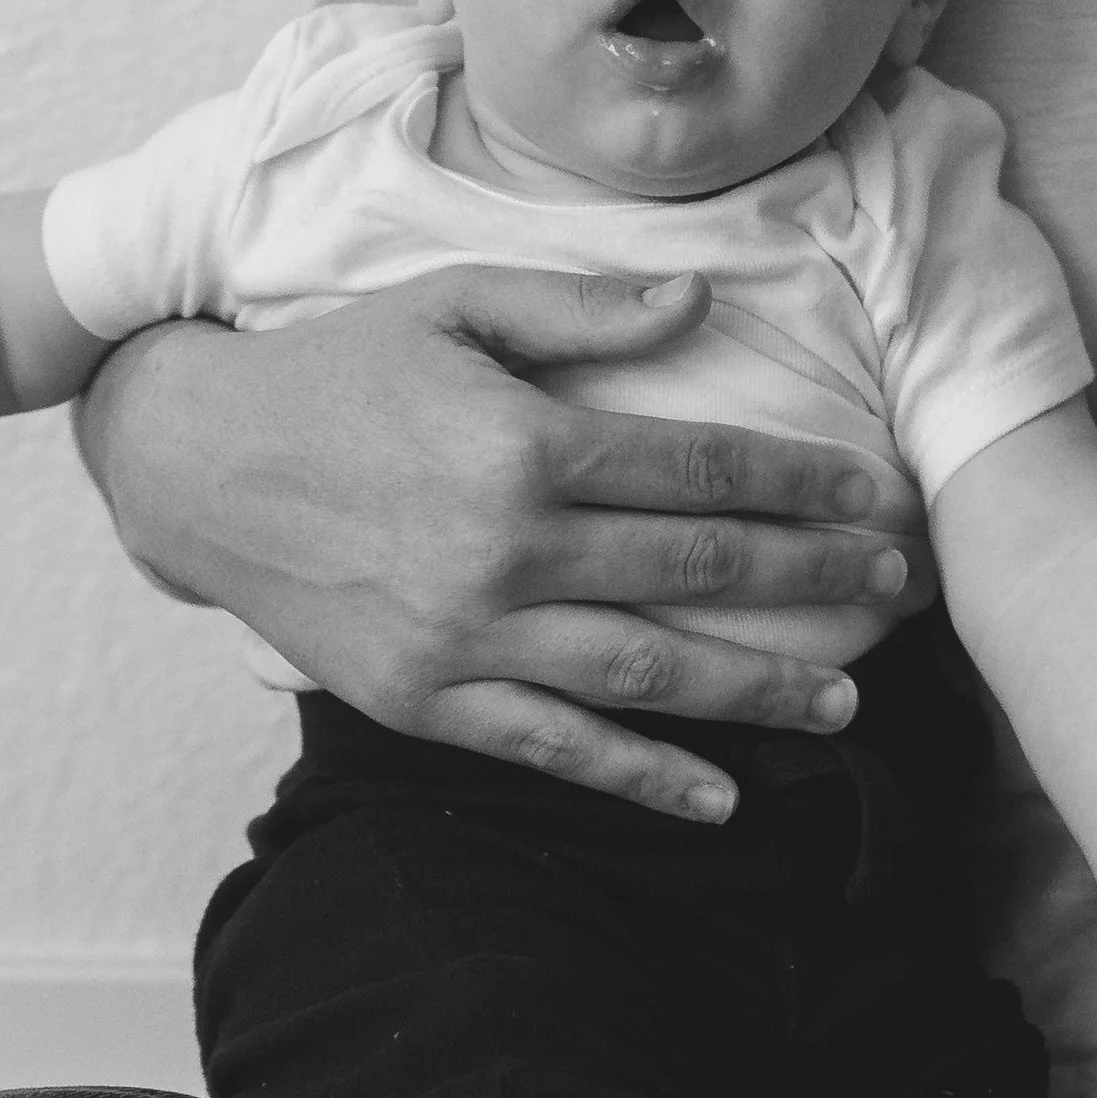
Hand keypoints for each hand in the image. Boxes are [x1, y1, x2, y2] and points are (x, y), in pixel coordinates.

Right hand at [77, 265, 919, 813]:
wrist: (198, 464)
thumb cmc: (337, 369)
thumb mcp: (453, 305)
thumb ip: (581, 311)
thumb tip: (702, 302)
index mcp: (522, 445)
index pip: (699, 468)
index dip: (802, 484)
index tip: (879, 495)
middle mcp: (504, 550)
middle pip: (694, 570)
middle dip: (811, 580)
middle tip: (898, 588)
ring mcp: (465, 637)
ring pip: (643, 672)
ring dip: (754, 690)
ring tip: (844, 699)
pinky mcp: (424, 701)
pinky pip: (553, 749)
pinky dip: (640, 779)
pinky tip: (719, 795)